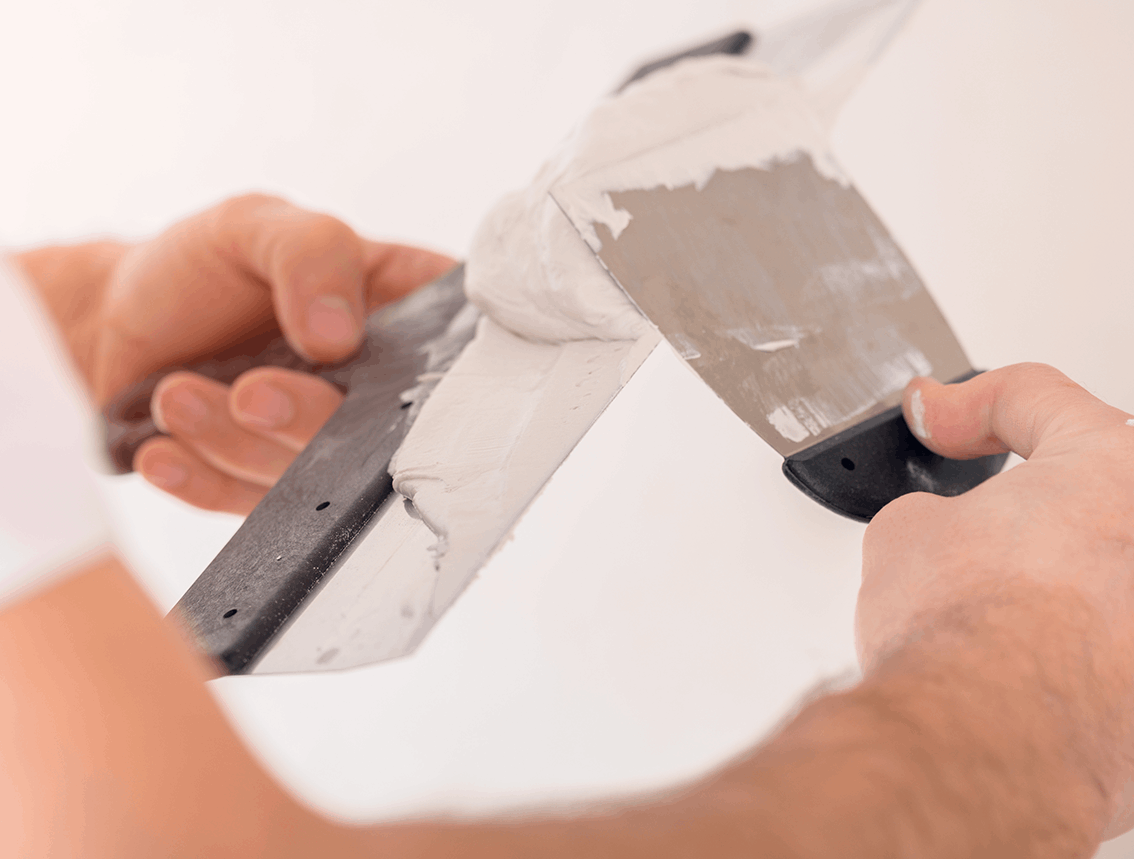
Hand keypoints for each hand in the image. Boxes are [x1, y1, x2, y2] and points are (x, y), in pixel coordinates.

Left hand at [25, 194, 453, 514]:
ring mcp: (322, 441)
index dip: (450, 367)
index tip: (388, 367)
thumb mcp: (254, 224)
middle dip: (312, 418)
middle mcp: (375, 385)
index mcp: (401, 308)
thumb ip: (309, 254)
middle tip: (252, 392)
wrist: (116, 318)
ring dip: (236, 441)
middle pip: (383, 432)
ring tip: (177, 396)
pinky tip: (164, 451)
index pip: (461, 341)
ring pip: (308, 473)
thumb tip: (339, 333)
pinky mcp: (267, 486)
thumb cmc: (203, 265)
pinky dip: (203, 480)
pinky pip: (247, 504)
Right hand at [857, 363, 1133, 836]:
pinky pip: (1106, 649)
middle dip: (1027, 499)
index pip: (1037, 399)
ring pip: (1104, 577)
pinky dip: (1068, 645)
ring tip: (985, 604)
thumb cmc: (969, 637)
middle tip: (967, 516)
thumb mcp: (903, 533)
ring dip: (1053, 578)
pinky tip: (1014, 662)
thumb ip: (931, 508)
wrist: (984, 743)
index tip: (935, 416)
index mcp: (1118, 468)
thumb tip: (937, 531)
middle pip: (1093, 494)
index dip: (965, 403)